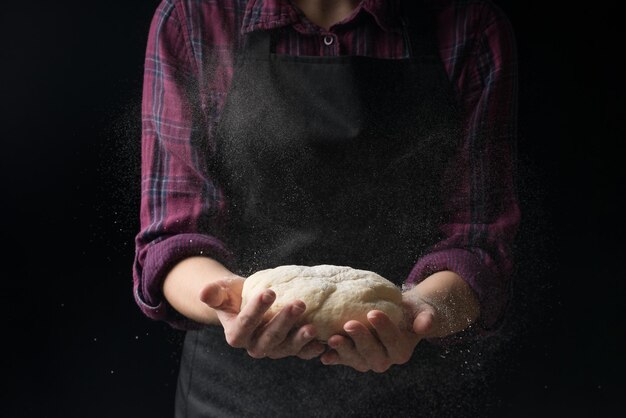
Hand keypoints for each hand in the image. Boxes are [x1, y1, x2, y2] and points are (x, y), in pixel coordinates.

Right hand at [199, 278, 325, 359]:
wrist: (251, 303)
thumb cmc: (235, 295)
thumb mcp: (223, 291)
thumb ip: (214, 293)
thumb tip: (204, 292)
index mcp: (236, 335)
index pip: (245, 324)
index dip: (256, 310)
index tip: (270, 292)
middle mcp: (254, 346)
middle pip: (269, 338)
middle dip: (284, 322)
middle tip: (298, 304)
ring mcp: (274, 350)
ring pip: (286, 348)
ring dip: (300, 339)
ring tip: (313, 326)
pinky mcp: (290, 349)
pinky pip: (301, 353)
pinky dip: (312, 350)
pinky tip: (323, 341)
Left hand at [319, 296, 434, 372]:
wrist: (398, 313)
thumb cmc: (412, 311)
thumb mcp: (424, 311)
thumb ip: (426, 318)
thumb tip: (424, 324)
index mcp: (401, 351)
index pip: (393, 341)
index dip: (383, 329)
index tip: (373, 312)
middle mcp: (385, 359)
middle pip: (373, 354)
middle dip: (361, 340)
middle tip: (349, 324)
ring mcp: (368, 360)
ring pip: (356, 360)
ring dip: (344, 351)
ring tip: (332, 338)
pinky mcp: (353, 357)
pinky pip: (343, 360)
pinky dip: (333, 358)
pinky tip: (323, 354)